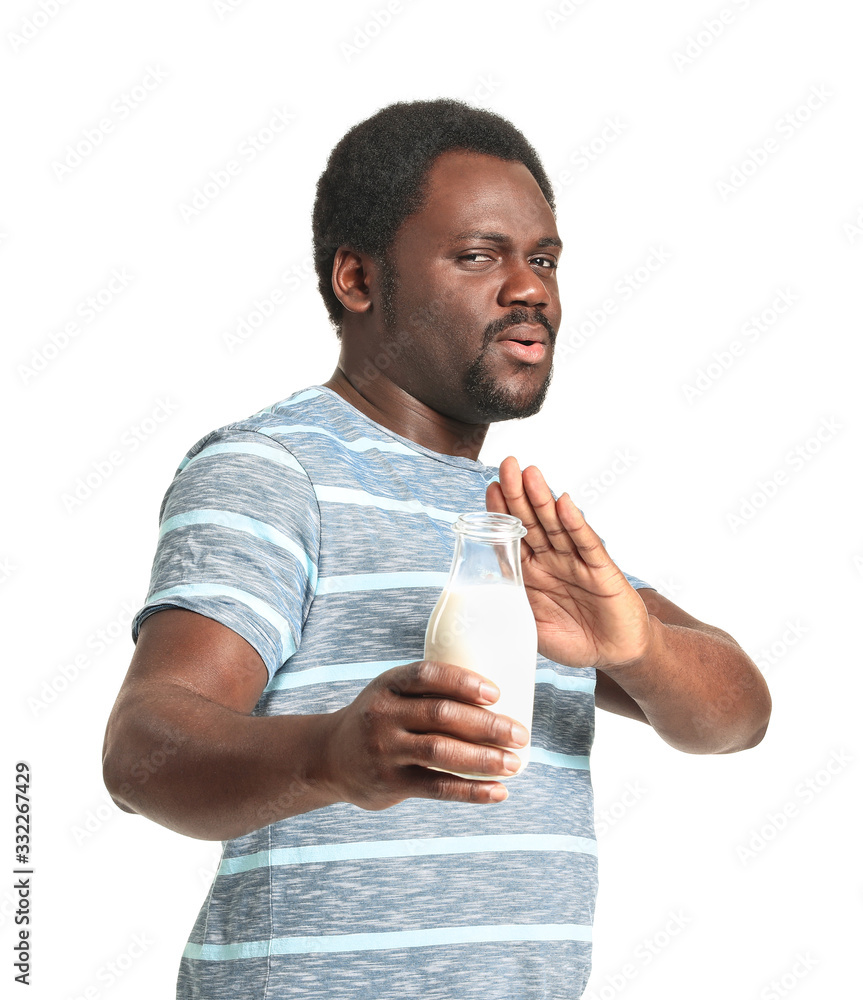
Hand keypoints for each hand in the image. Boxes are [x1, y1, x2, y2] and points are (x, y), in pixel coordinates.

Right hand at [319, 660, 529, 809]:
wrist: (329, 757)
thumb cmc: (379, 719)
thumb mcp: (392, 693)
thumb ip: (430, 692)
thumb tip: (499, 698)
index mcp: (389, 685)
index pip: (428, 675)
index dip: (463, 682)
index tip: (496, 693)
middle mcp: (384, 715)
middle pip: (442, 716)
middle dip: (487, 726)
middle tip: (520, 734)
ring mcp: (385, 750)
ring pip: (442, 752)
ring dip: (484, 759)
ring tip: (514, 763)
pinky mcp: (390, 783)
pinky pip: (437, 788)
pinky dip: (471, 791)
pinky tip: (498, 791)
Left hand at [486, 456, 651, 670]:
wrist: (616, 653)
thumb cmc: (574, 640)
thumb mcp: (532, 629)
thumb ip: (511, 610)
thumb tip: (477, 601)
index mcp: (532, 573)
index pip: (512, 536)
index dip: (501, 513)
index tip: (490, 487)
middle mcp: (553, 560)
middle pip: (531, 522)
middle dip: (518, 494)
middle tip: (507, 466)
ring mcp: (576, 561)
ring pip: (556, 526)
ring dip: (543, 499)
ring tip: (530, 474)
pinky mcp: (601, 569)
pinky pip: (586, 543)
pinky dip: (576, 523)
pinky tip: (564, 503)